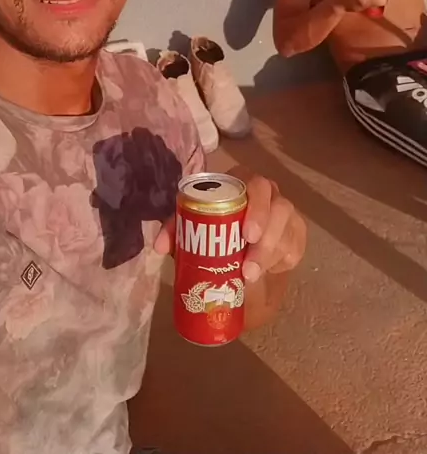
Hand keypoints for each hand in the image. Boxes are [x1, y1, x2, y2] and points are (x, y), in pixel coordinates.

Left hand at [154, 174, 306, 282]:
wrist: (240, 261)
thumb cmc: (214, 236)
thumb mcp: (193, 234)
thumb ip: (177, 233)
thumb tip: (160, 246)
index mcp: (238, 185)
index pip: (248, 180)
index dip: (252, 204)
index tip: (245, 234)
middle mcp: (265, 192)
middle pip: (274, 198)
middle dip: (264, 223)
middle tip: (250, 250)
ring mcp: (284, 210)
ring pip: (287, 222)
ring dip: (270, 249)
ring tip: (251, 274)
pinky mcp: (296, 232)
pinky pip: (296, 242)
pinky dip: (284, 257)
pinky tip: (272, 270)